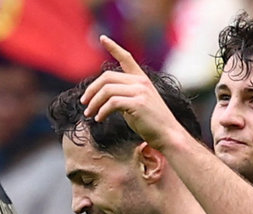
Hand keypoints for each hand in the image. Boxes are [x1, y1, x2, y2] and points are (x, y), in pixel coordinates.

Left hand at [79, 36, 184, 150]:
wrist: (168, 135)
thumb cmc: (152, 123)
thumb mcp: (137, 103)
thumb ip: (124, 95)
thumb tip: (104, 97)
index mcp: (142, 79)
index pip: (126, 58)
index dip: (113, 47)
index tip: (102, 38)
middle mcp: (141, 82)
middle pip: (107, 77)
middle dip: (91, 90)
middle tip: (84, 102)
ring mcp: (140, 91)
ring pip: (106, 90)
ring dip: (94, 103)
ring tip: (89, 114)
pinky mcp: (138, 103)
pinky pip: (111, 103)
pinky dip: (102, 111)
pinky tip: (99, 119)